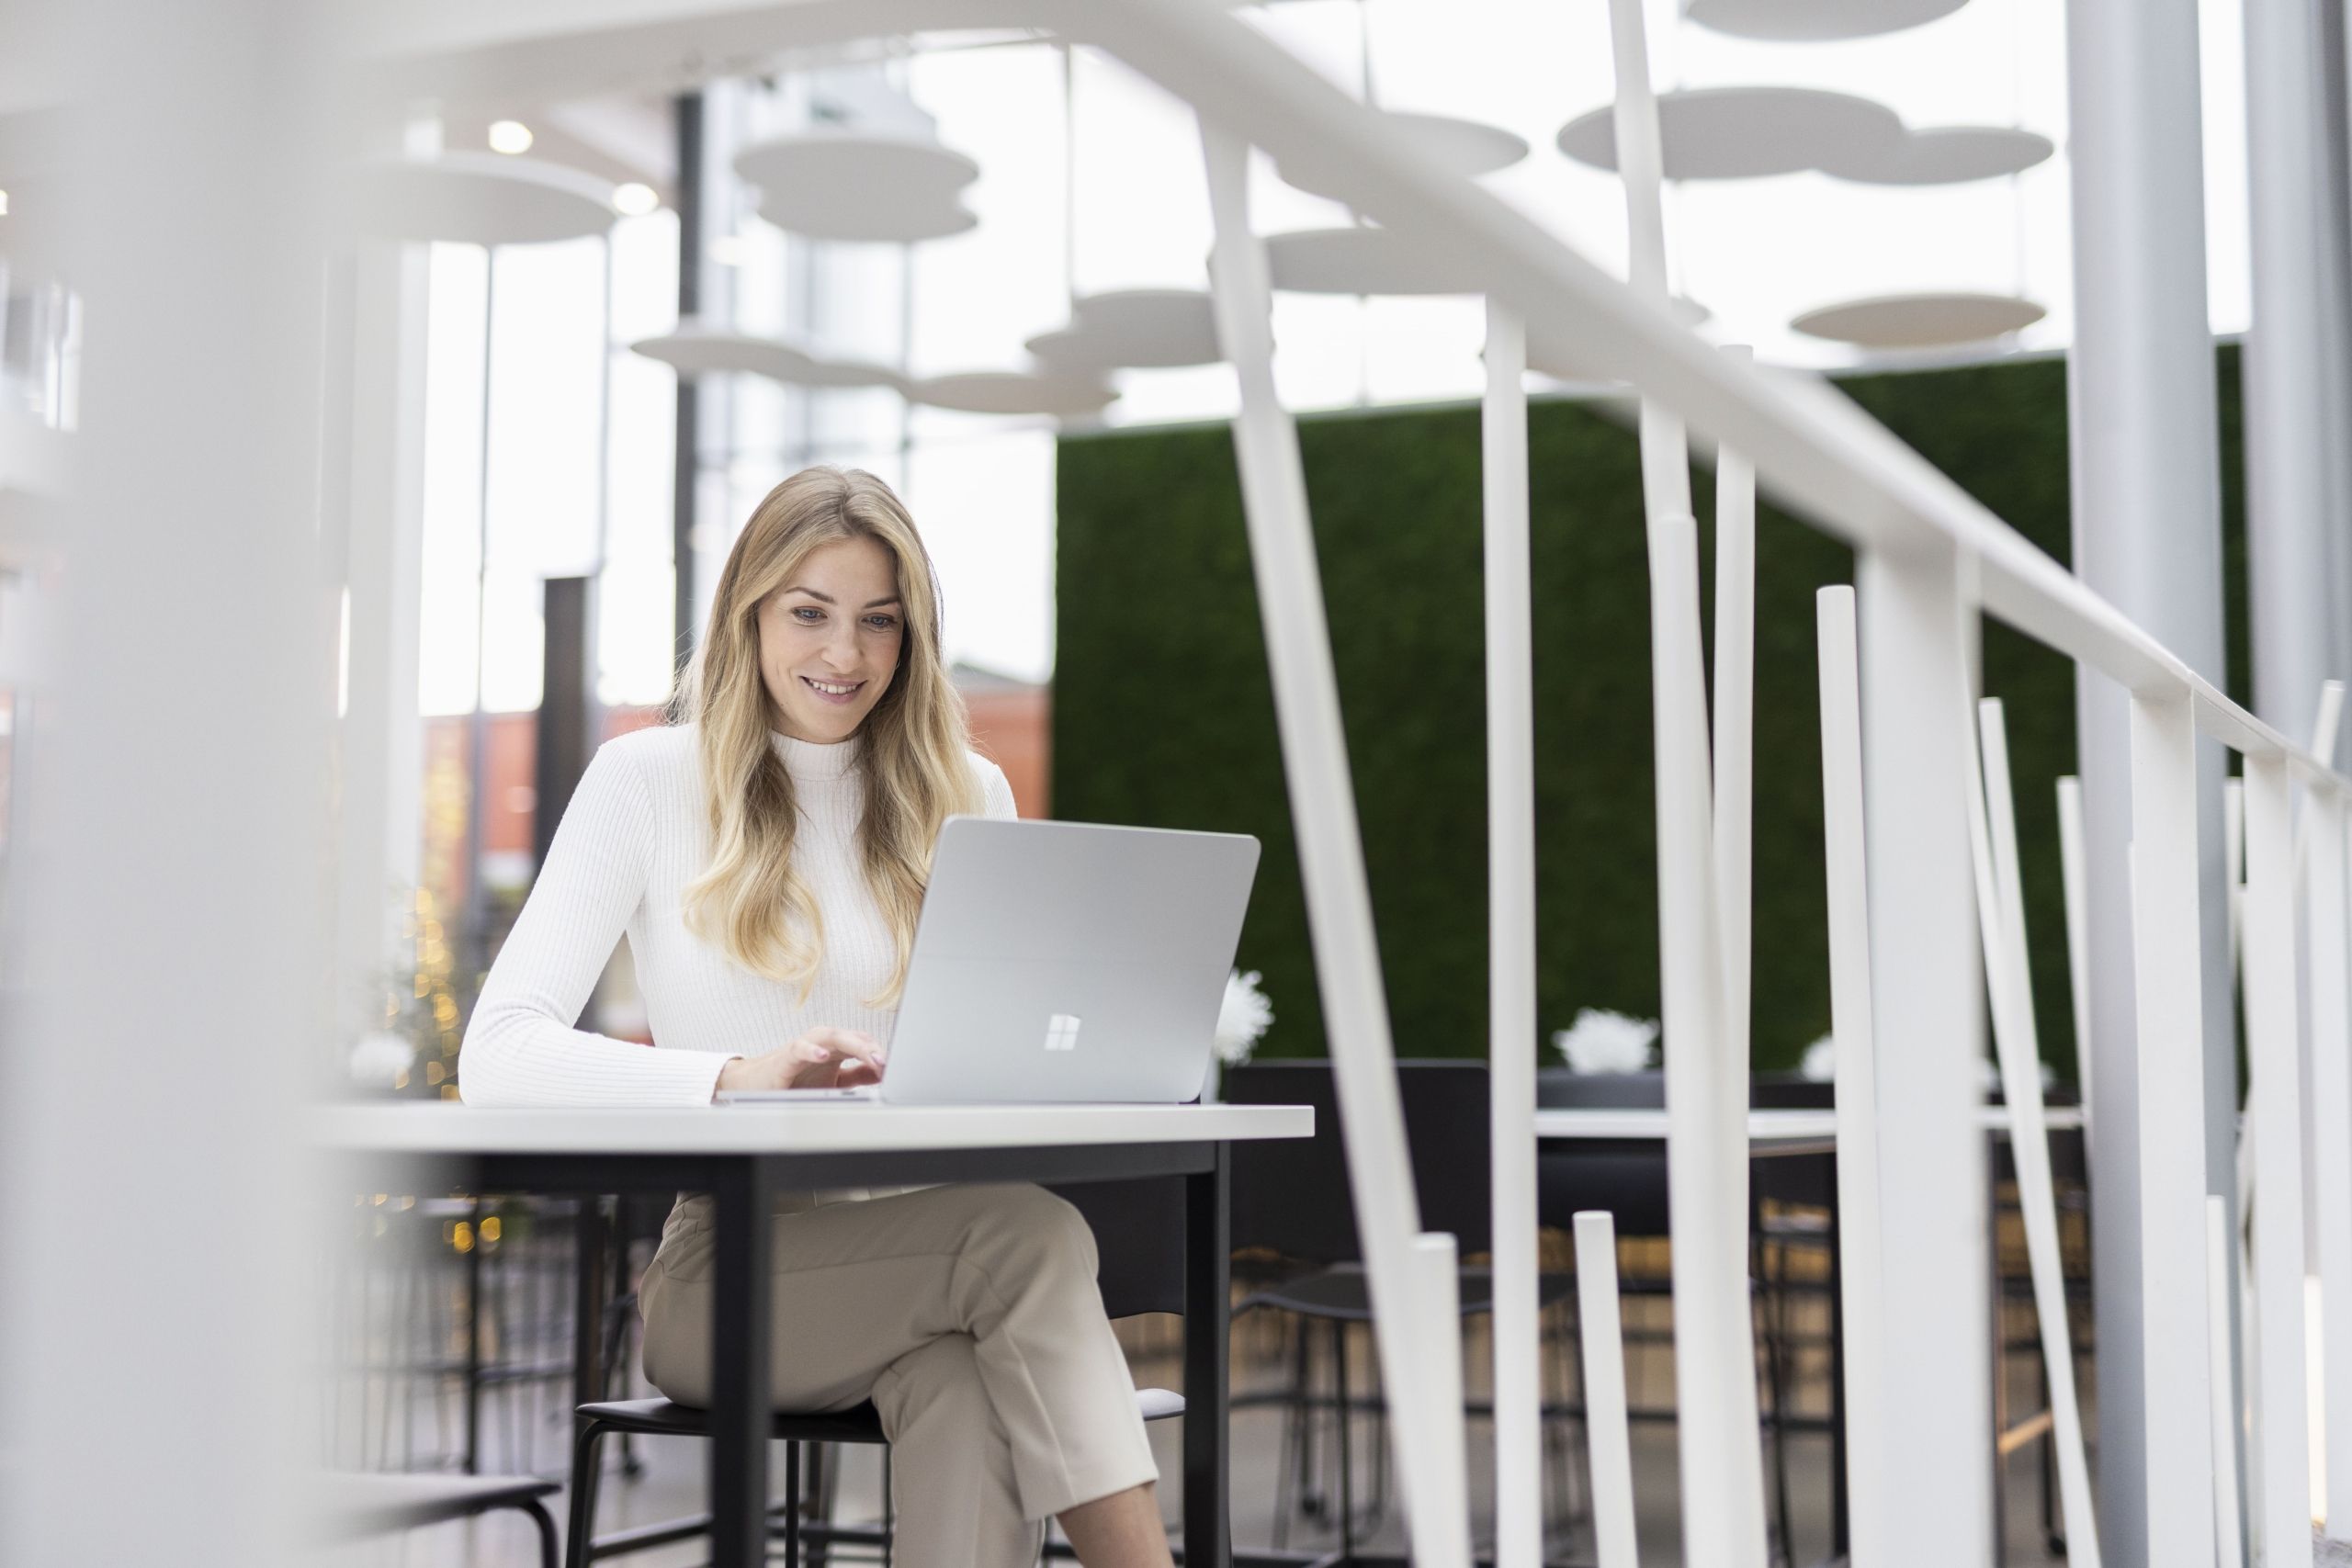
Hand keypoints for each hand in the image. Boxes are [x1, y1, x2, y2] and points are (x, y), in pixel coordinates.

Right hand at [715, 1028, 886, 1094]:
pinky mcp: (786, 1056)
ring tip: (872, 1057)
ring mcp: (806, 1047)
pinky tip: (823, 1056)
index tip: (899, 1068)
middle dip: (874, 1049)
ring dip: (855, 1045)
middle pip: (854, 1038)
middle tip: (889, 1063)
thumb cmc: (795, 1081)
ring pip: (833, 1036)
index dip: (882, 1053)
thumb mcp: (833, 1082)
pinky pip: (800, 1048)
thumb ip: (857, 1076)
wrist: (756, 1085)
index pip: (865, 1044)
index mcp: (838, 1049)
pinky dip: (811, 1050)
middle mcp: (824, 1043)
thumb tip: (884, 1072)